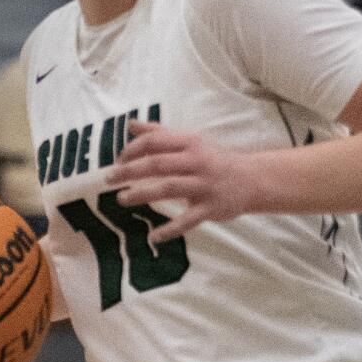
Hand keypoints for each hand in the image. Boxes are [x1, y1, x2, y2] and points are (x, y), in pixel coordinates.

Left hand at [112, 121, 271, 240]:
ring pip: (168, 188)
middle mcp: (196, 161)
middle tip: (109, 179)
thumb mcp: (190, 141)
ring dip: (141, 194)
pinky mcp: (210, 208)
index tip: (118, 160)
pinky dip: (170, 230)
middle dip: (130, 171)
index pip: (155, 141)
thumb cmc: (215, 160)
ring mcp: (204, 185)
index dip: (132, 150)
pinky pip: (187, 220)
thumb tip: (130, 124)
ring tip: (121, 199)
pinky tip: (153, 236)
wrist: (253, 179)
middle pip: (157, 164)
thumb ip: (160, 134)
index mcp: (190, 143)